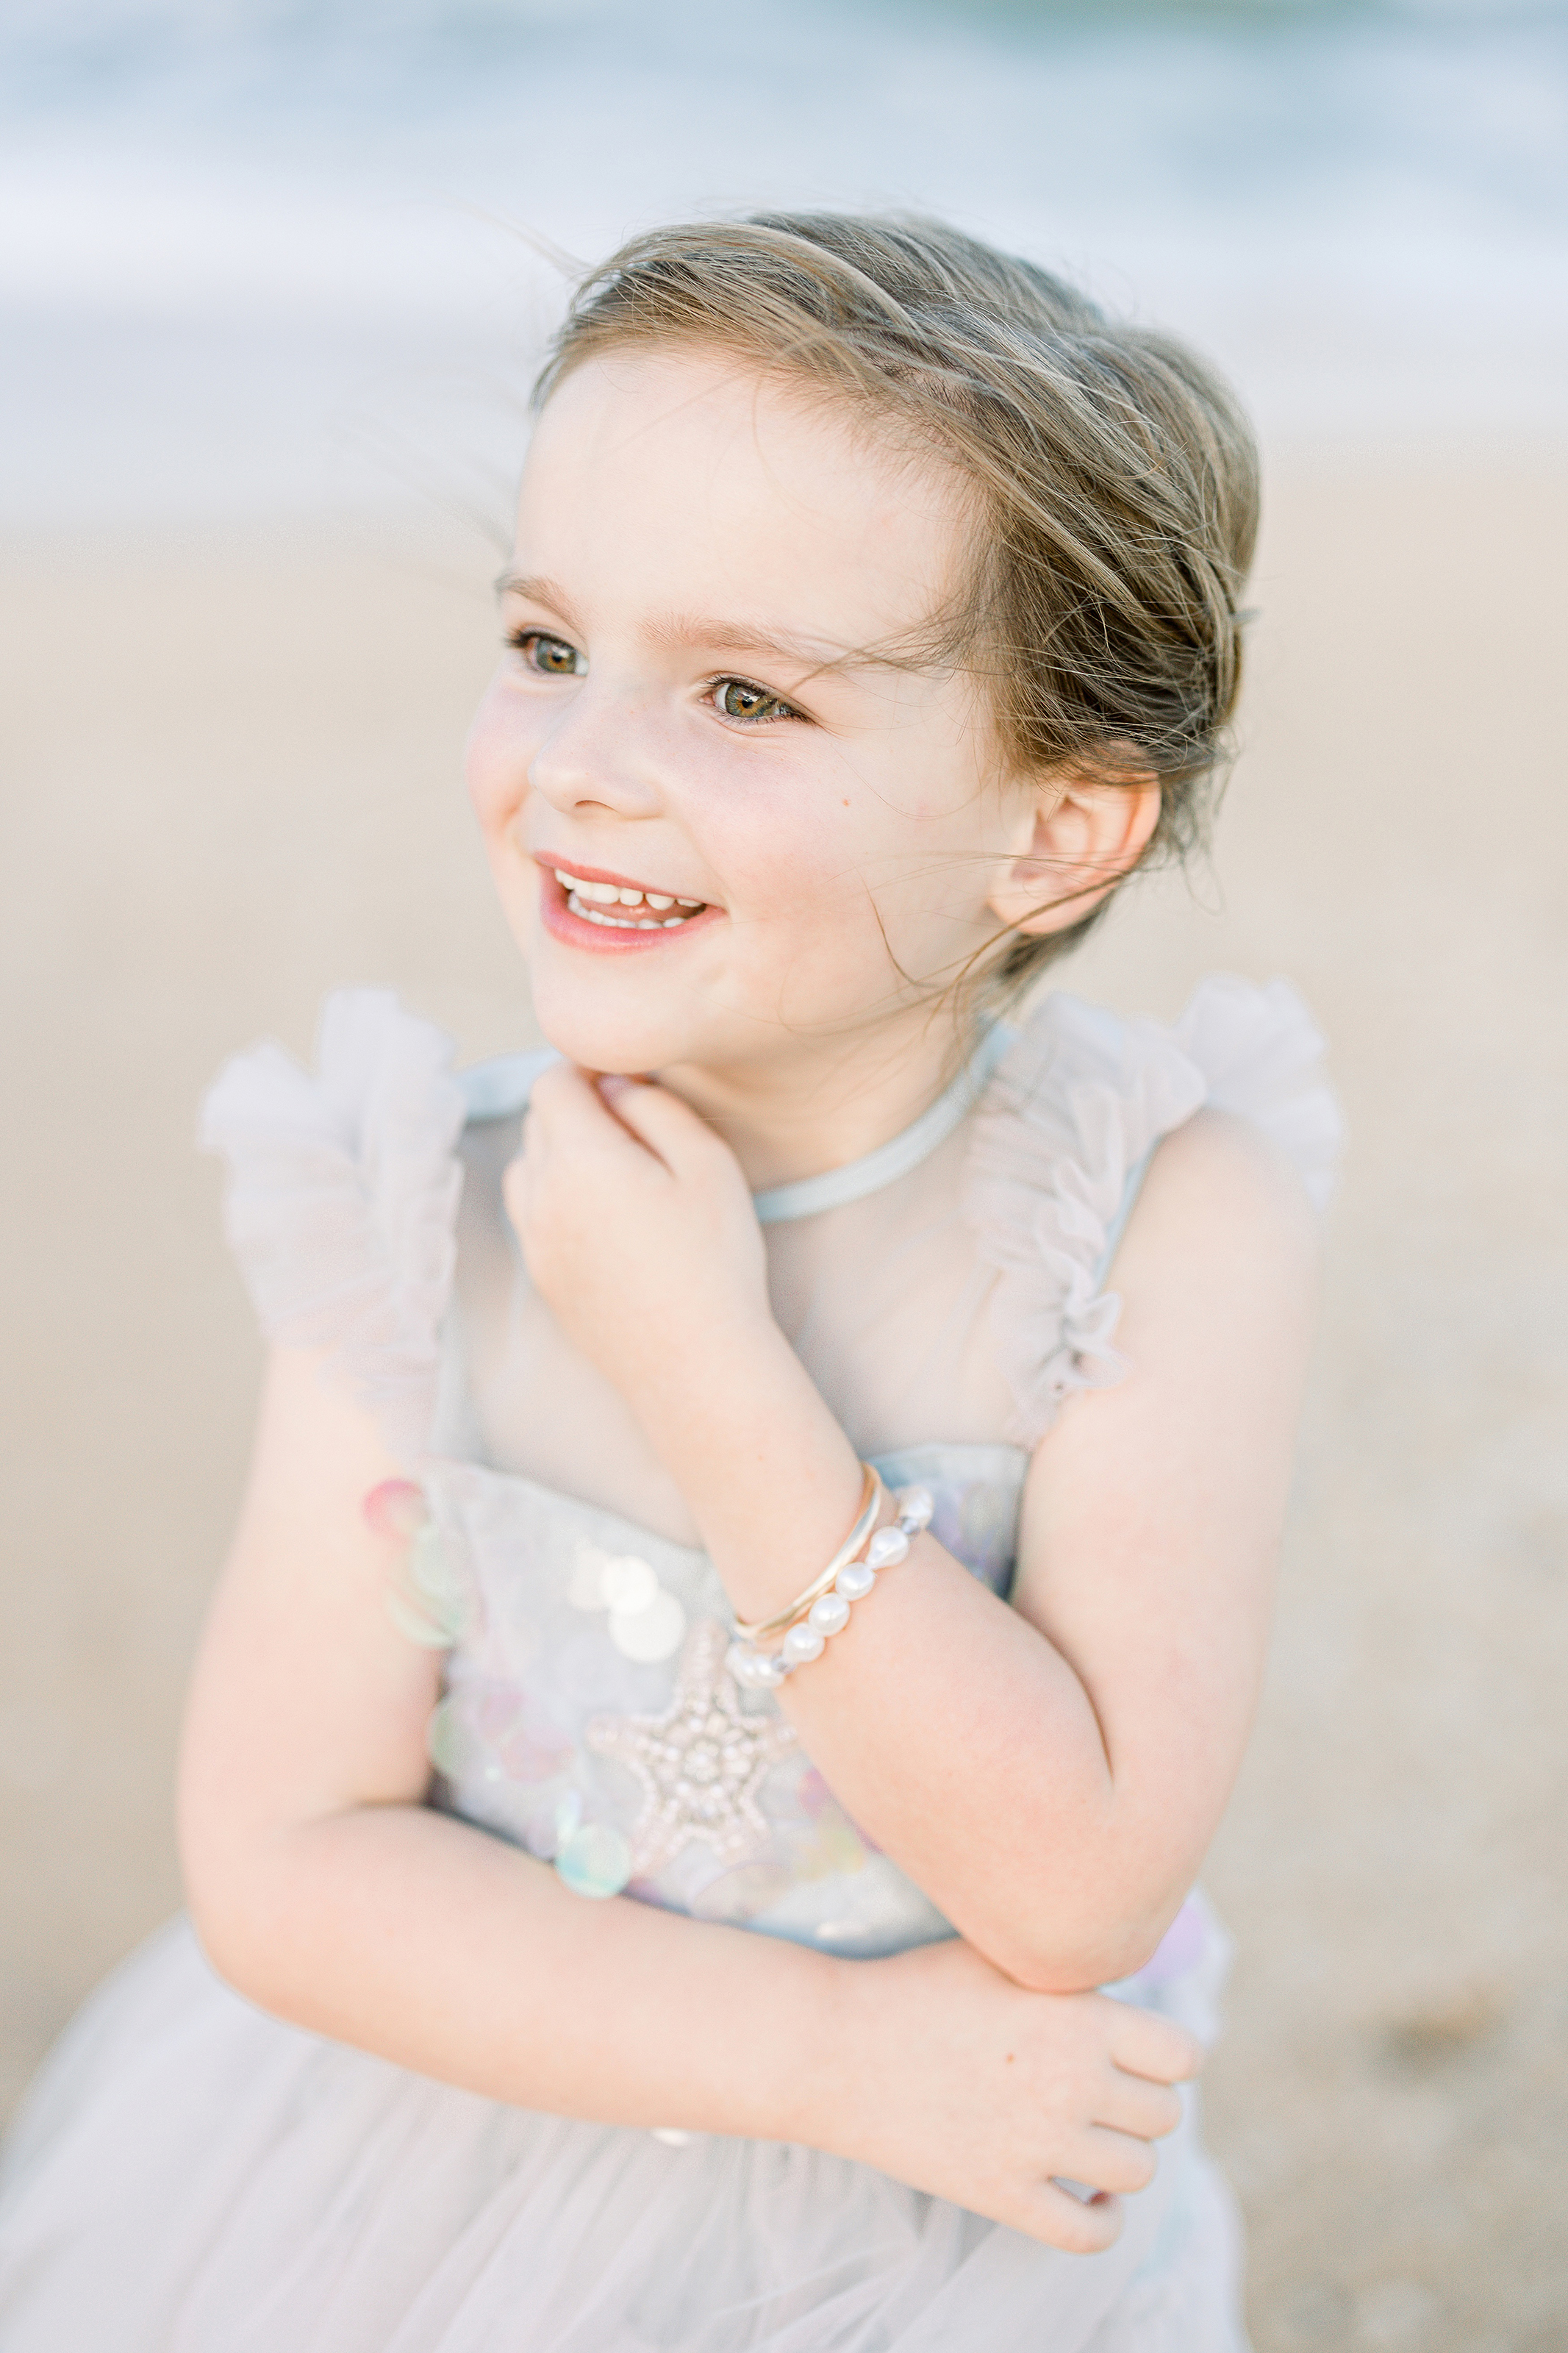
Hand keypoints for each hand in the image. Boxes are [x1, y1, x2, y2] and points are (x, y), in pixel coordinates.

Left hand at [505, 1065, 773, 1412]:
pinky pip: (532, 1216)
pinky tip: (606, 1215)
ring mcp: (536, 1243)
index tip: (625, 1076)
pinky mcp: (544, 1280)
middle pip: (537, 1123)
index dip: (586, 1068)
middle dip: (576, 1108)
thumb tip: (615, 1084)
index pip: (553, 1084)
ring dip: (559, 1152)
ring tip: (618, 1169)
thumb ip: (656, 1108)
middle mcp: (542, 1199)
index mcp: (579, 1161)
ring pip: (526, 1168)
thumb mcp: (707, 1165)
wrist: (696, 1366)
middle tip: (634, 1120)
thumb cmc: (714, 1262)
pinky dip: (555, 1196)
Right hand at [816, 1938, 1200, 2251]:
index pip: (1183, 2056)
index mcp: (1080, 2017)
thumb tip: (1121, 1977)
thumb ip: (1069, 1969)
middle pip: (1165, 2116)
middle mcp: (1072, 2083)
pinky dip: (1102, 2221)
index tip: (1142, 2055)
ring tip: (1093, 2137)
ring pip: (1137, 2172)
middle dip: (1143, 2103)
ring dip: (1123, 2157)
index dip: (1169, 2056)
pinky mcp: (1003, 2195)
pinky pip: (1089, 2234)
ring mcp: (1040, 2146)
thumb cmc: (917, 1987)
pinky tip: (1088, 2196)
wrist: (836, 2046)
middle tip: (1108, 2093)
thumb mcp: (1000, 1951)